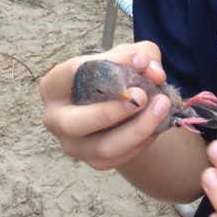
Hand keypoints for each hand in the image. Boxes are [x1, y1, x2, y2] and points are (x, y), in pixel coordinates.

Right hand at [40, 42, 171, 169]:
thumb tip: (154, 72)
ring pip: (103, 147)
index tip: (141, 61)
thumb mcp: (129, 56)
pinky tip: (158, 124)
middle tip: (142, 96)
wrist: (120, 108)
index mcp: (54, 86)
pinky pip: (120, 157)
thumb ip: (143, 54)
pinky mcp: (94, 161)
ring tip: (162, 106)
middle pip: (75, 123)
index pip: (73, 73)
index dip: (109, 64)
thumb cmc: (117, 77)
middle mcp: (55, 119)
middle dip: (111, 111)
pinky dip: (143, 141)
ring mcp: (73, 145)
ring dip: (137, 129)